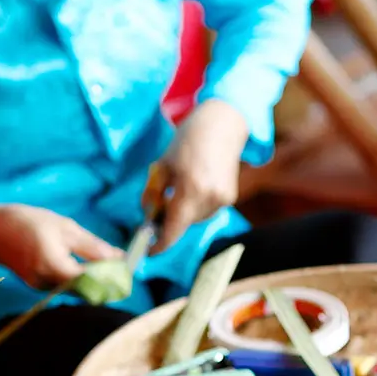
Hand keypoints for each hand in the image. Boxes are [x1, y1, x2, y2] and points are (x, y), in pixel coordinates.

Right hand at [0, 203, 122, 289]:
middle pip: (86, 292)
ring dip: (93, 282)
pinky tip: (86, 269)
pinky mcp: (38, 287)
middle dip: (106, 285)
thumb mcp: (66, 227)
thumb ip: (93, 247)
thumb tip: (120, 259)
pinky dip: (79, 281)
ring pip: (76, 291)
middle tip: (122, 273)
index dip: (112, 281)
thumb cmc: (29, 222)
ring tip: (108, 269)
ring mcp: (41, 287)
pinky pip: (65, 287)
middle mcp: (47, 281)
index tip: (127, 274)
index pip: (92, 282)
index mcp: (55, 264)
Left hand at [148, 100, 248, 252]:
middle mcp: (209, 197)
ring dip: (182, 214)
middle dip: (168, 224)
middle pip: (182, 225)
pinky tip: (194, 187)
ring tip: (178, 191)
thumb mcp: (161, 167)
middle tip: (156, 212)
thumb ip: (152, 195)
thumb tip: (146, 218)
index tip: (147, 251)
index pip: (172, 229)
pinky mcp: (230, 197)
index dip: (159, 244)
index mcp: (189, 188)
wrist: (221, 125)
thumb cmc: (186, 142)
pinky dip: (195, 207)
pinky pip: (205, 211)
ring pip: (194, 220)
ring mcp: (222, 199)